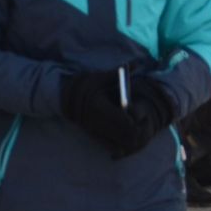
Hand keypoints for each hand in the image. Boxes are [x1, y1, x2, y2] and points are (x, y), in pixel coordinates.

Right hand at [60, 71, 177, 159]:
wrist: (68, 98)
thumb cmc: (88, 85)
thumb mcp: (102, 78)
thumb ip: (119, 74)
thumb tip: (136, 63)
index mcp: (99, 107)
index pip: (125, 121)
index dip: (136, 120)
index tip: (142, 114)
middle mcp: (97, 122)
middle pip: (125, 136)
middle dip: (137, 132)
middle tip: (142, 123)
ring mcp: (95, 132)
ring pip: (121, 144)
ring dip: (131, 139)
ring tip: (134, 128)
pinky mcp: (95, 137)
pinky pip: (113, 147)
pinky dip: (122, 144)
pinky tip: (124, 134)